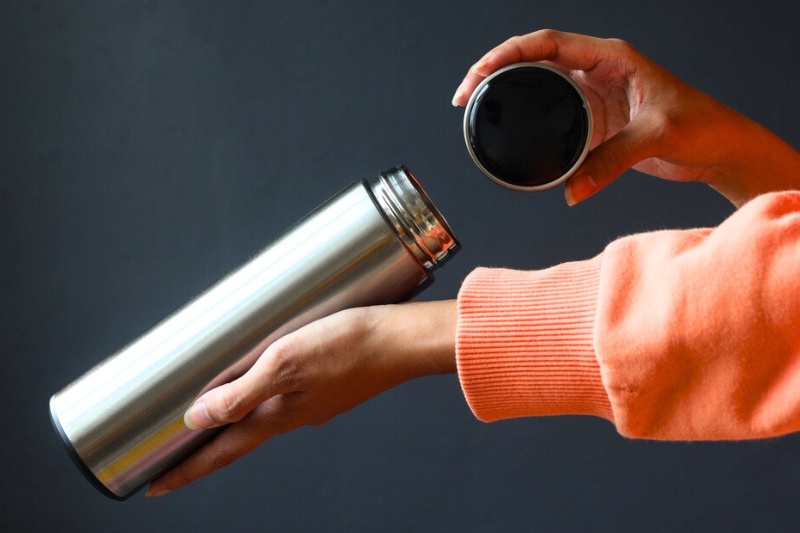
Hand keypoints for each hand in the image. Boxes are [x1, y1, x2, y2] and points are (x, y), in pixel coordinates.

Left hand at [146, 300, 456, 496]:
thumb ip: (242, 393)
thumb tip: (196, 420)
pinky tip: (267, 379)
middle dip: (206, 449)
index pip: (222, 451)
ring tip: (214, 412)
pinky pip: (286, 397)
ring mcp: (315, 402)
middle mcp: (294, 415)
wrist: (403, 341)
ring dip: (234, 420)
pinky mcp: (331, 385)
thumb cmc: (348, 346)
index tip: (155, 486)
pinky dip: (264, 396)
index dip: (187, 470)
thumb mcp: (285, 362)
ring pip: (263, 417)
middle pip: (239, 438)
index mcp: (278, 415)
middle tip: (177, 454)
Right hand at [453, 29, 799, 206]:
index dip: (507, 54)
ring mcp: (592, 94)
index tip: (478, 75)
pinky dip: (527, 120)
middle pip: (533, 59)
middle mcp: (597, 69)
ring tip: (475, 107)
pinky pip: (551, 114)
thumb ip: (611, 161)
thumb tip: (571, 190)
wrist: (719, 147)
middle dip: (493, 71)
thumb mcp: (655, 136)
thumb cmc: (701, 126)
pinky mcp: (593, 119)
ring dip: (507, 93)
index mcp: (610, 56)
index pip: (547, 44)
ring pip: (538, 84)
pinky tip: (511, 131)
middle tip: (464, 95)